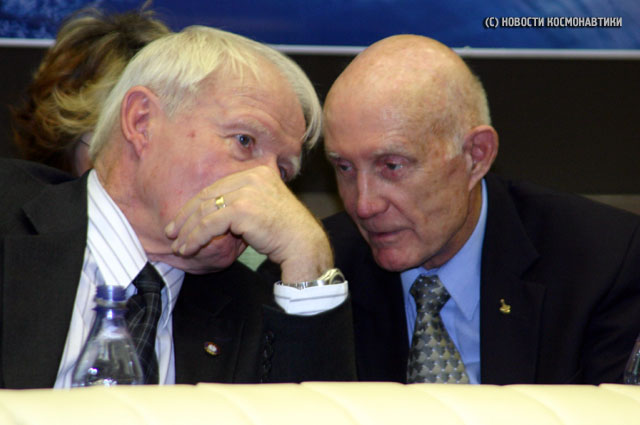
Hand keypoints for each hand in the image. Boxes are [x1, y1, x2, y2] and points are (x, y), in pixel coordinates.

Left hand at [164, 165, 332, 280]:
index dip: (196, 204)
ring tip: (179, 246)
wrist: (302, 243)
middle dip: (186, 216)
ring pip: (205, 211)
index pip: (217, 186)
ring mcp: (247, 191)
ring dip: (189, 231)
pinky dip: (196, 237)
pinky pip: (209, 224)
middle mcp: (251, 176)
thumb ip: (242, 200)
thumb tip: (212, 212)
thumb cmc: (284, 231)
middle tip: (173, 232)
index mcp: (256, 171)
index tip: (183, 219)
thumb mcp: (263, 206)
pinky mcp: (242, 209)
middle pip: (208, 195)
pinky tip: (190, 248)